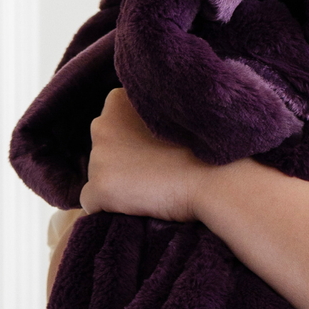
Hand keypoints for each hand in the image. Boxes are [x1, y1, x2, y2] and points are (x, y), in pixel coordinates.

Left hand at [78, 87, 212, 221]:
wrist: (216, 178)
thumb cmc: (202, 146)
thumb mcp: (172, 114)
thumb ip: (147, 113)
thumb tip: (138, 130)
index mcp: (117, 101)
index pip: (112, 124)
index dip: (132, 139)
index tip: (154, 147)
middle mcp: (101, 125)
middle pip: (103, 150)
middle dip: (120, 159)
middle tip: (153, 168)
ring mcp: (97, 158)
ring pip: (99, 176)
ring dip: (118, 183)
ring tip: (151, 187)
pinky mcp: (98, 188)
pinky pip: (92, 203)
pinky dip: (108, 208)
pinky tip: (136, 206)